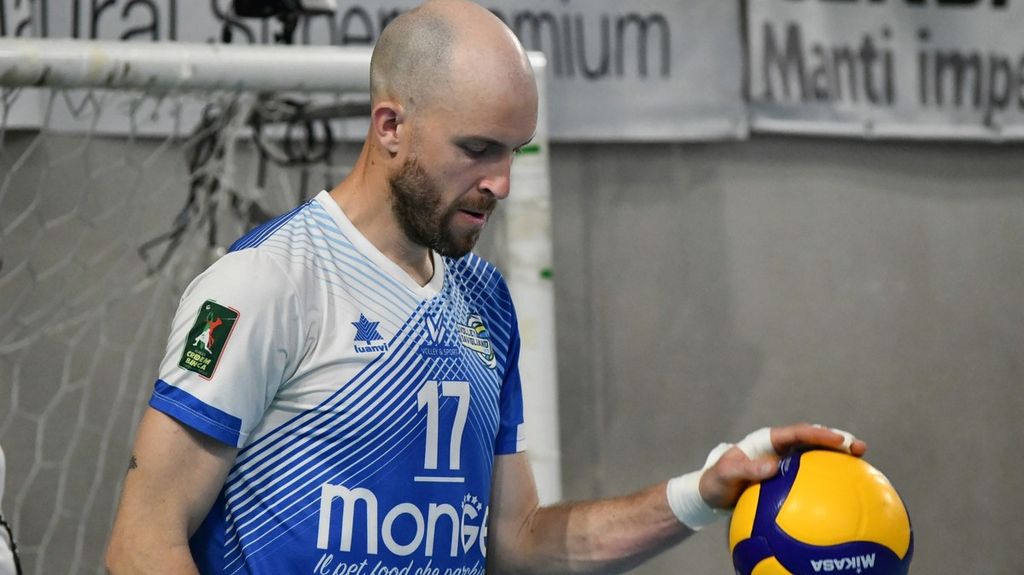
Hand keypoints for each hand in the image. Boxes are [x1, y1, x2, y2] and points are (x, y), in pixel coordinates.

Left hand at [697, 423, 866, 509]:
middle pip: (813, 440)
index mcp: (767, 441)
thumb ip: (746, 469)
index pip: (797, 433)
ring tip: (862, 463)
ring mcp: (786, 463)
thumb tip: (773, 467)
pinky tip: (845, 493)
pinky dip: (828, 480)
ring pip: (816, 457)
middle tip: (859, 447)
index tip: (837, 440)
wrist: (712, 494)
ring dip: (838, 458)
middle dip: (837, 441)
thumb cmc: (717, 482)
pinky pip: (811, 478)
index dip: (818, 434)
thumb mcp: (726, 475)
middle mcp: (780, 449)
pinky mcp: (788, 479)